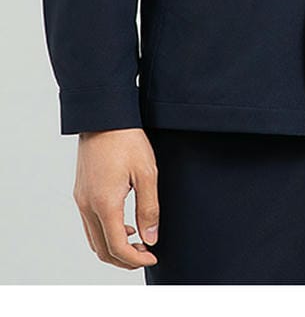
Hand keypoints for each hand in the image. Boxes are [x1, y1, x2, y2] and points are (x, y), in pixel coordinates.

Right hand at [74, 128, 158, 269]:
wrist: (104, 116)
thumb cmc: (127, 139)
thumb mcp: (147, 173)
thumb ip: (149, 209)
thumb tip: (151, 238)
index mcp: (105, 203)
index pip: (117, 247)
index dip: (135, 259)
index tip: (152, 256)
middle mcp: (88, 206)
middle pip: (102, 250)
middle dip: (124, 260)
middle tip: (146, 254)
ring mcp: (81, 199)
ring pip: (94, 239)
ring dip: (113, 248)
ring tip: (137, 242)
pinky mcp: (81, 192)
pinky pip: (90, 224)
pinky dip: (105, 233)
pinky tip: (124, 224)